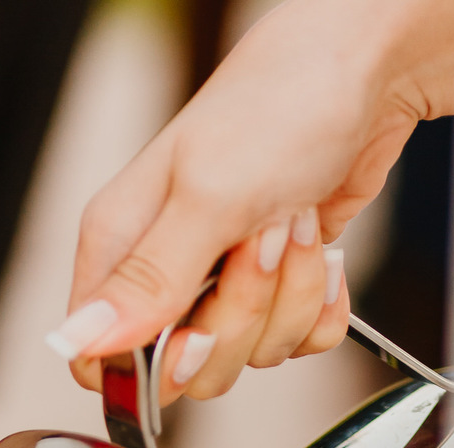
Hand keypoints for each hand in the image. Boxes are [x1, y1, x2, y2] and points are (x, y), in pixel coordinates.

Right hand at [47, 0, 453, 403]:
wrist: (367, 71)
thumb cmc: (280, 103)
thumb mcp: (209, 195)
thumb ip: (150, 280)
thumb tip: (86, 341)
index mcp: (122, 248)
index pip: (102, 359)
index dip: (150, 369)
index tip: (194, 329)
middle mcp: (166, 272)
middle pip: (188, 371)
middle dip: (241, 317)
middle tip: (260, 245)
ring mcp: (222, 284)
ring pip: (249, 357)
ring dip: (291, 297)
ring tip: (295, 221)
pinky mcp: (276, 289)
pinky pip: (298, 344)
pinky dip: (323, 304)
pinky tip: (323, 250)